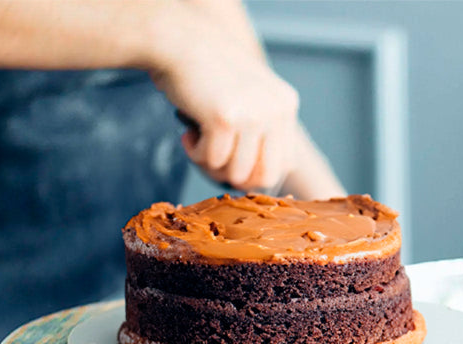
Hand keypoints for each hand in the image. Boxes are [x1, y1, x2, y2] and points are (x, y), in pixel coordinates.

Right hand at [150, 1, 298, 190]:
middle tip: (216, 163)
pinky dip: (196, 154)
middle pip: (267, 178)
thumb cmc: (208, 73)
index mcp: (286, 104)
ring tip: (199, 145)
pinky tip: (188, 135)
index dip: (258, 174)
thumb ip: (263, 131)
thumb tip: (259, 183)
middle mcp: (276, 109)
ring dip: (213, 167)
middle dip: (238, 178)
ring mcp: (253, 114)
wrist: (176, 40)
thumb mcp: (250, 96)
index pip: (286, 165)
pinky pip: (213, 161)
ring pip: (238, 174)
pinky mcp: (226, 118)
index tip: (234, 162)